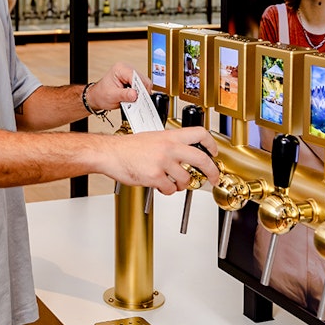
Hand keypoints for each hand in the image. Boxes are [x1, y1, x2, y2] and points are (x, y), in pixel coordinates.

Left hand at [86, 62, 151, 110]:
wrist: (97, 97)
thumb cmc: (101, 94)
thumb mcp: (112, 96)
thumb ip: (124, 95)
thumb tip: (135, 94)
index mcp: (120, 69)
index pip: (135, 76)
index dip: (140, 88)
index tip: (140, 98)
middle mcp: (126, 69)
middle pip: (142, 79)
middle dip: (142, 91)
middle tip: (138, 101)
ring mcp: (130, 74)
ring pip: (144, 83)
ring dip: (141, 93)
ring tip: (135, 100)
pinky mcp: (133, 80)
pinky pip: (142, 86)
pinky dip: (140, 93)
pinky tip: (135, 98)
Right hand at [103, 126, 220, 194]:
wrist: (110, 153)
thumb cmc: (128, 147)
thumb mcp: (153, 137)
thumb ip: (170, 144)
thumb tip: (184, 154)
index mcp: (170, 136)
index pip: (200, 134)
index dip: (211, 144)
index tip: (214, 153)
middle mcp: (169, 148)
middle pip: (201, 159)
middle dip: (212, 171)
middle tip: (213, 177)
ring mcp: (162, 162)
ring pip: (186, 179)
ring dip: (183, 185)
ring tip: (175, 183)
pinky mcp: (155, 176)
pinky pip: (170, 189)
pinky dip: (167, 190)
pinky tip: (161, 185)